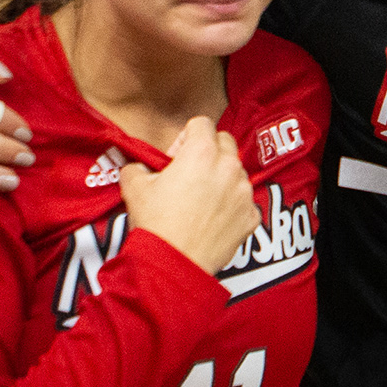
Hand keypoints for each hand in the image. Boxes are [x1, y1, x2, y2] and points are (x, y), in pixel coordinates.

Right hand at [117, 119, 258, 275]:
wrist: (173, 263)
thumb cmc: (155, 223)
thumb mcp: (134, 186)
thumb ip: (139, 166)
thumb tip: (141, 167)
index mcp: (202, 153)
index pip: (202, 123)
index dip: (186, 136)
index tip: (176, 155)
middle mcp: (229, 168)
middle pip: (226, 142)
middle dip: (209, 151)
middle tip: (190, 172)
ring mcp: (244, 193)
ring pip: (237, 172)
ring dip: (222, 178)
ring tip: (201, 198)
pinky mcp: (251, 216)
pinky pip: (244, 202)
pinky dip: (232, 206)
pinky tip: (212, 219)